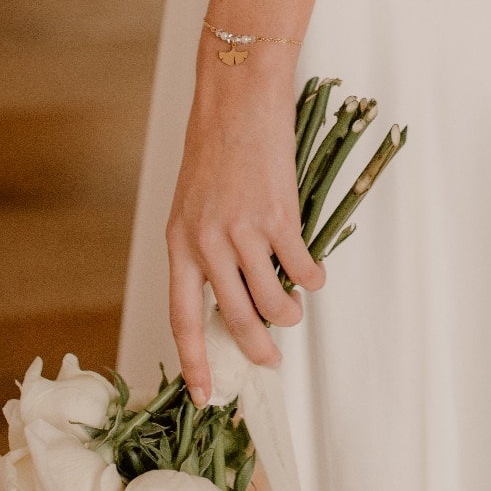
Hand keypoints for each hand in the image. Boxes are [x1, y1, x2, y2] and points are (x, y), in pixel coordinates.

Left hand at [166, 0, 324, 403]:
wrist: (237, 97)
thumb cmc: (216, 144)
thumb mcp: (194, 201)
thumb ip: (205, 245)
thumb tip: (232, 289)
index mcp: (178, 241)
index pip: (182, 316)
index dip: (193, 360)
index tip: (203, 394)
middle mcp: (206, 242)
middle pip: (232, 318)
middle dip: (255, 348)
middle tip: (269, 360)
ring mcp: (243, 231)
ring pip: (270, 299)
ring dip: (287, 314)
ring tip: (293, 310)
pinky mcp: (278, 216)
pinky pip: (300, 267)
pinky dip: (311, 278)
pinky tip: (312, 275)